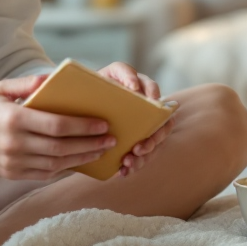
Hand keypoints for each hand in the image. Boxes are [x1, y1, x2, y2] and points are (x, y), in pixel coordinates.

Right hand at [0, 75, 117, 180]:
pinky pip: (44, 174)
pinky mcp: (11, 174)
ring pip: (55, 165)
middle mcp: (14, 144)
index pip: (57, 125)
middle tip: (111, 140)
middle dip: (90, 145)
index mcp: (14, 119)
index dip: (83, 127)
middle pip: (61, 148)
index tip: (103, 124)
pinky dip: (64, 169)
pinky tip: (78, 161)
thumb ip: (27, 84)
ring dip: (81, 159)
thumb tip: (52, 78)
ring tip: (100, 152)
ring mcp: (13, 162)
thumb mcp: (1, 88)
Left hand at [97, 62, 176, 177]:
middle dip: (153, 140)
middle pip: (162, 126)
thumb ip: (123, 73)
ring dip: (144, 156)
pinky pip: (141, 157)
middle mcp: (149, 111)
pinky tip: (123, 172)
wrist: (84, 103)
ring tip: (128, 162)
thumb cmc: (99, 86)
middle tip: (138, 148)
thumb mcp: (110, 74)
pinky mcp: (135, 143)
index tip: (152, 106)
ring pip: (154, 145)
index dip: (158, 102)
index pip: (157, 93)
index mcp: (144, 91)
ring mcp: (144, 128)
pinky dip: (134, 166)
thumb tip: (133, 87)